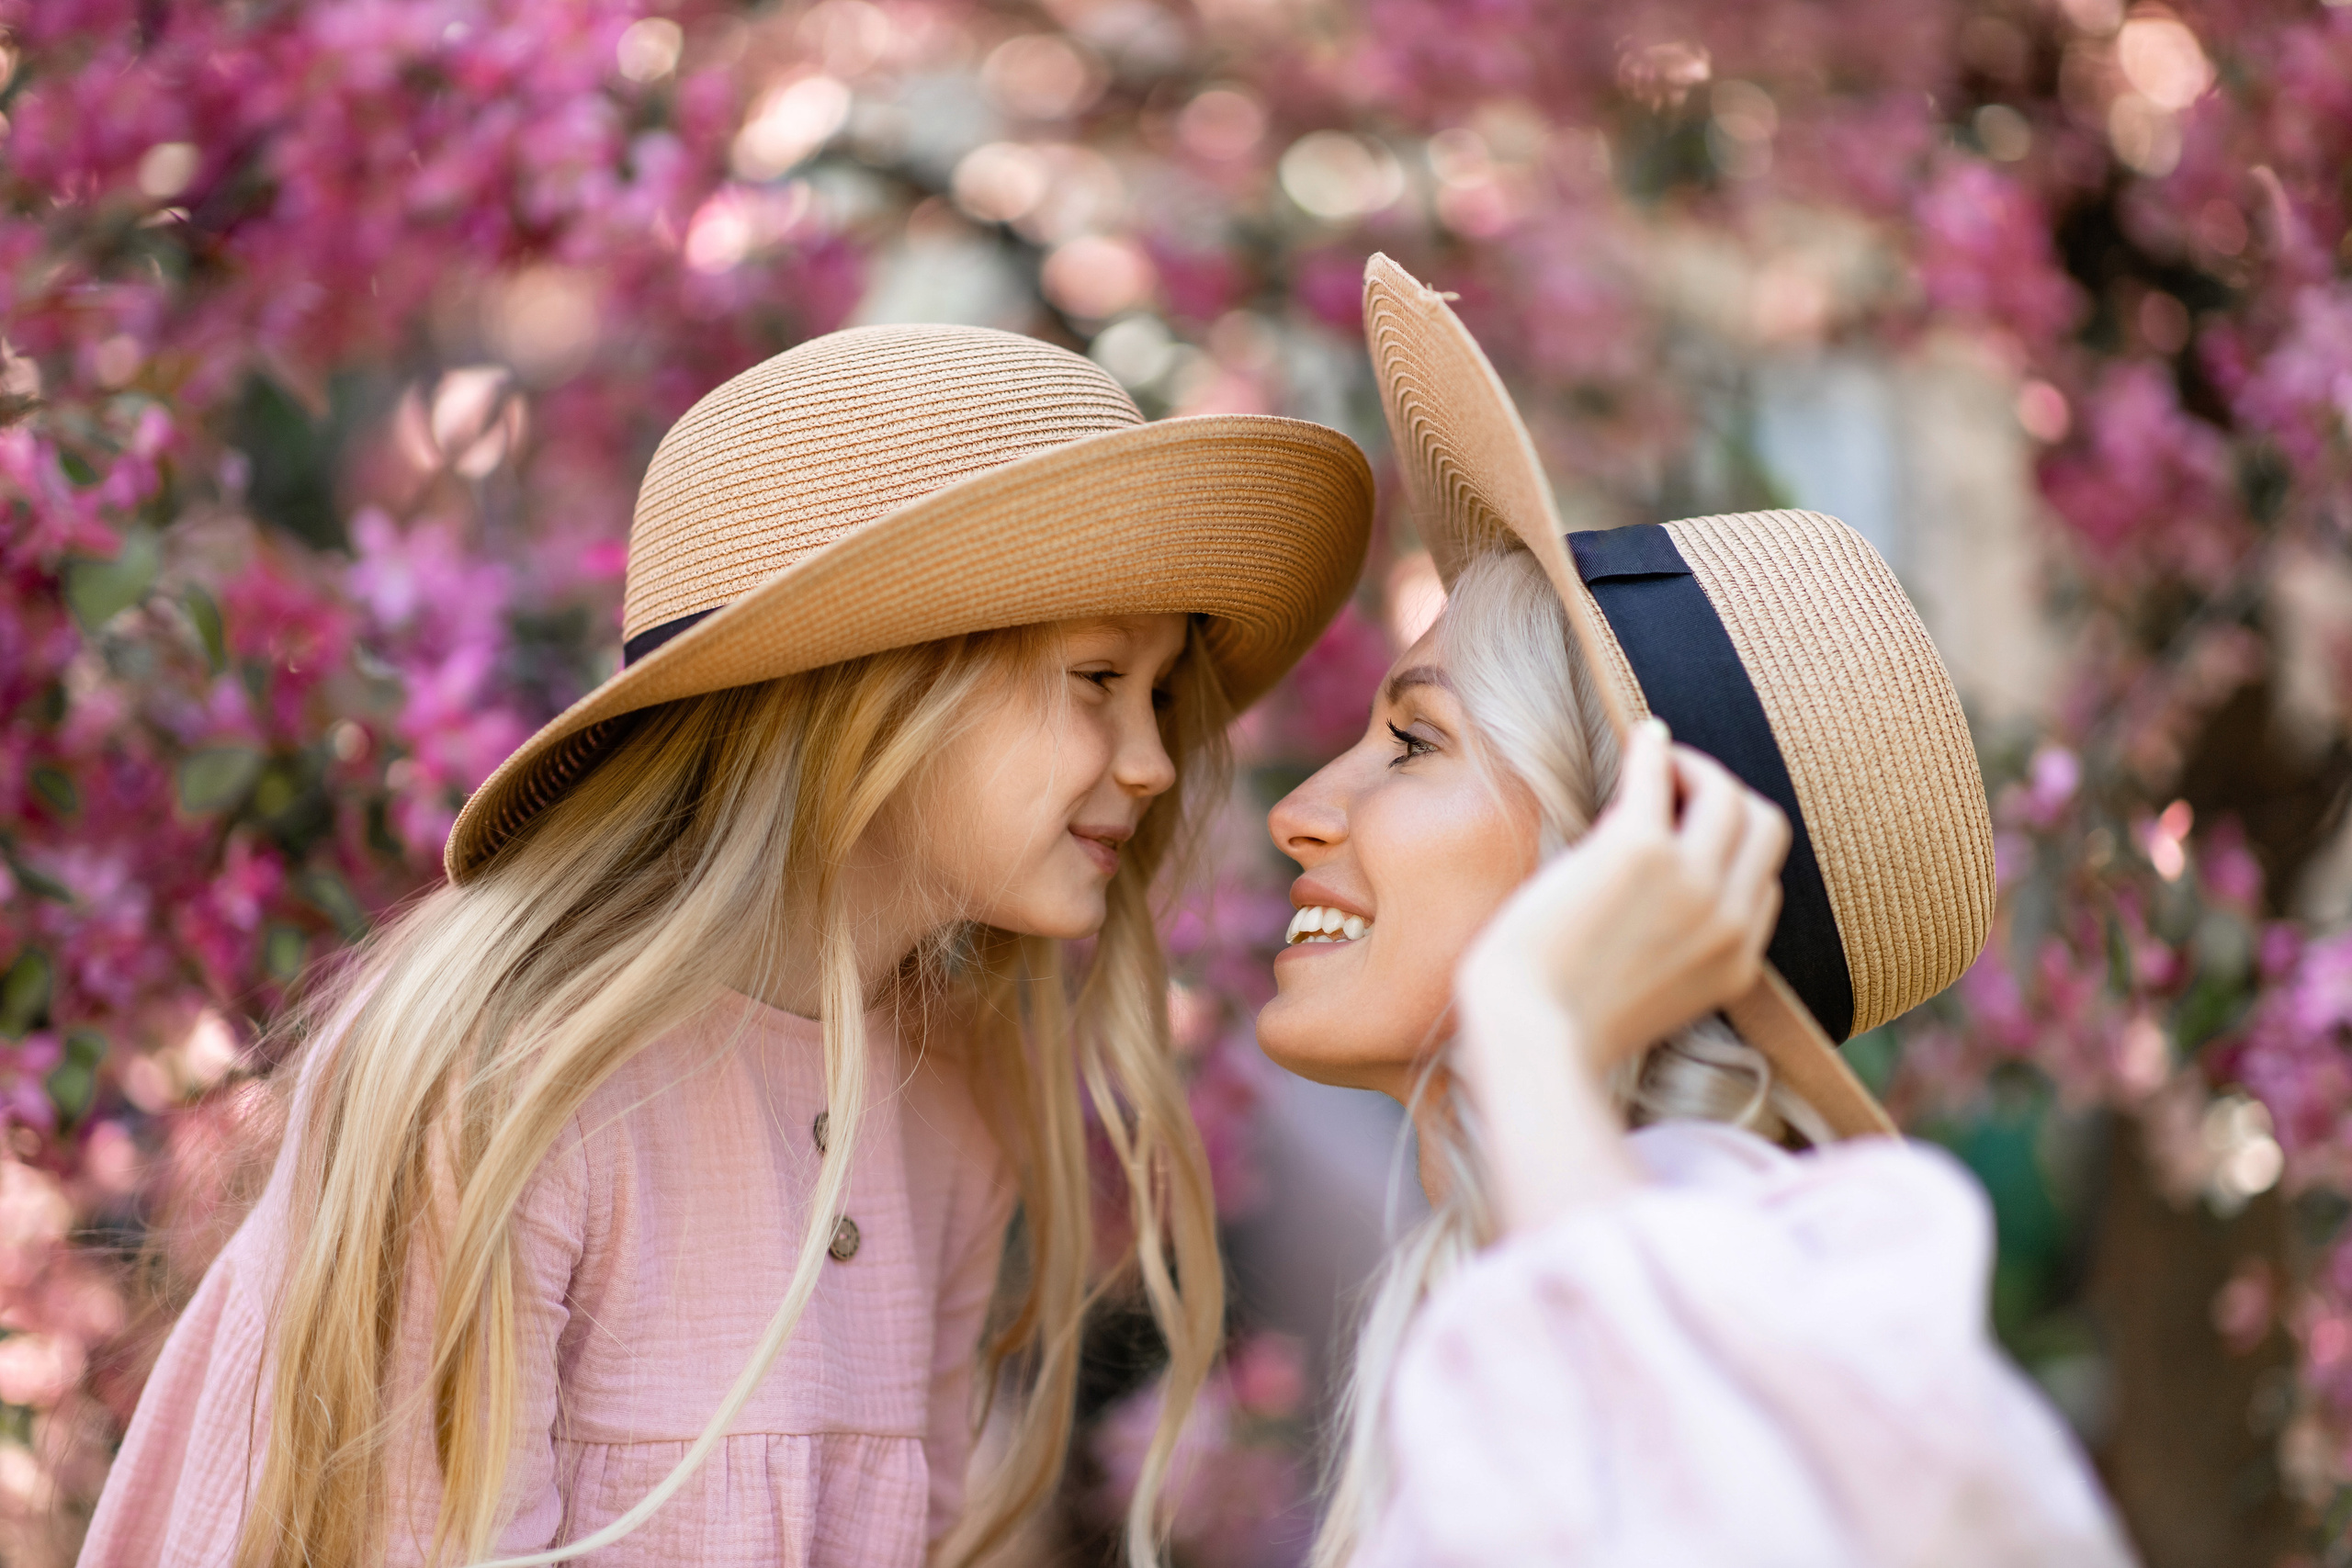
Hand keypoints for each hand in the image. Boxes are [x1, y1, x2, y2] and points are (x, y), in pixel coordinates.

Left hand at [1458, 718, 1789, 1076]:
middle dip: (1727, 795)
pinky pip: (1657, 772)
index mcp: (1737, 962)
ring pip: (1725, 793)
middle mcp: (1727, 919)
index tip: (1689, 828)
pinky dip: (1652, 748)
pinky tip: (1640, 737)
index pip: (1764, 879)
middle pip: (1764, 824)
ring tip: (1656, 765)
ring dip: (1693, 766)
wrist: (1529, 1033)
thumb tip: (1663, 882)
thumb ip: (1679, 949)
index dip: (1729, 845)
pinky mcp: (1636, 850)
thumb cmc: (1566, 1019)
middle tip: (1680, 785)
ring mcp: (1689, 883)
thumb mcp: (1655, 995)